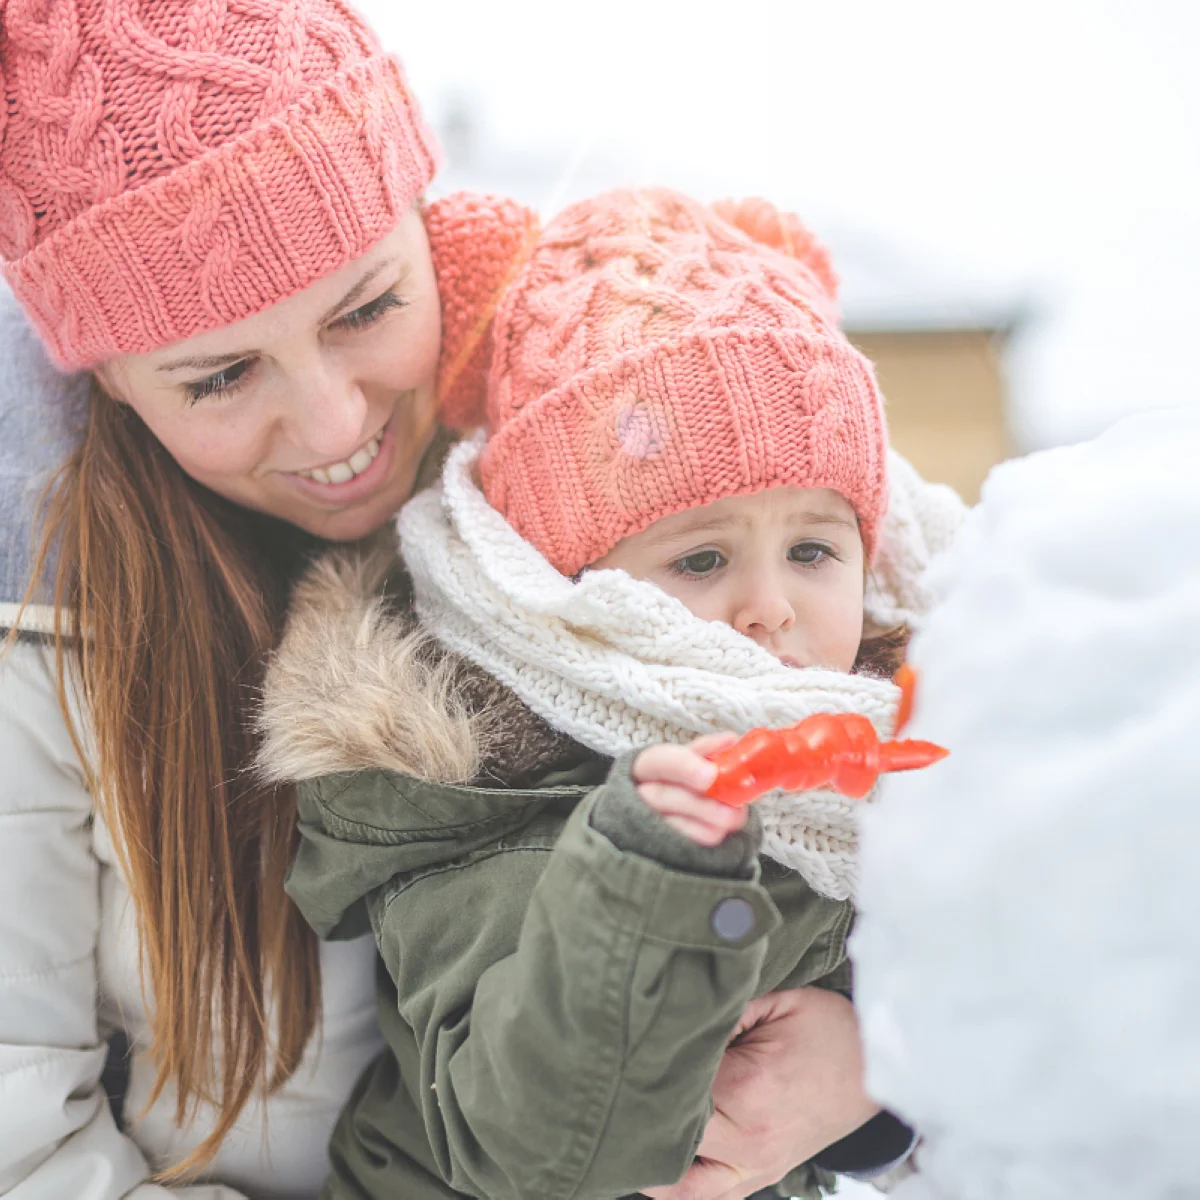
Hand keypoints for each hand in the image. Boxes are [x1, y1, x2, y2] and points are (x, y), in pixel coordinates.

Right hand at [633, 734, 743, 845]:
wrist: (656, 810)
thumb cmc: (677, 780)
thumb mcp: (685, 760)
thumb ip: (706, 751)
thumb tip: (731, 740)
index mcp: (646, 765)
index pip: (659, 761)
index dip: (684, 767)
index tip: (710, 775)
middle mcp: (640, 793)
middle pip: (665, 797)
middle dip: (703, 805)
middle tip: (736, 810)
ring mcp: (647, 821)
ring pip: (675, 824)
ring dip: (710, 822)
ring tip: (736, 818)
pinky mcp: (658, 844)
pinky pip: (683, 843)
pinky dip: (705, 836)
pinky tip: (720, 829)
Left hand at [644, 988, 880, 1199]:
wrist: (877, 1066)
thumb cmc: (827, 1027)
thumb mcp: (777, 1001)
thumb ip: (723, 1012)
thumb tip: (674, 1018)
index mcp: (748, 1087)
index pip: (673, 1083)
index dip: (644, 1064)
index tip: (623, 1047)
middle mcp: (748, 1137)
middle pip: (668, 1132)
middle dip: (639, 1107)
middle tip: (613, 1081)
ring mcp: (755, 1164)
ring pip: (680, 1183)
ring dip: (650, 1158)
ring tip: (621, 1130)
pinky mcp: (762, 1175)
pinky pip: (707, 1197)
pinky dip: (676, 1184)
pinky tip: (652, 1160)